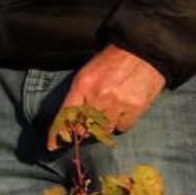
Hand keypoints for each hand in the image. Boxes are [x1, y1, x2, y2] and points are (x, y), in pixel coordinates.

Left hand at [47, 44, 165, 150]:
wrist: (142, 50)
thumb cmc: (114, 59)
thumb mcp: (90, 71)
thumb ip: (80, 94)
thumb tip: (73, 120)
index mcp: (83, 84)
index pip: (65, 114)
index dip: (58, 132)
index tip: (53, 145)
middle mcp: (97, 96)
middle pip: (84, 127)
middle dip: (85, 128)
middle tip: (91, 122)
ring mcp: (116, 104)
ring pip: (103, 130)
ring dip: (104, 124)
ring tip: (111, 109)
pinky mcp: (134, 109)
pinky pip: (122, 127)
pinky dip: (122, 121)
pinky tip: (125, 108)